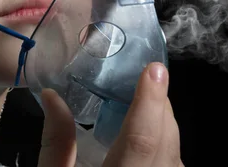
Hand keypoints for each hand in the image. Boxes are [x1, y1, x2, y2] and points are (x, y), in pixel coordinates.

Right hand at [37, 62, 182, 166]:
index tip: (153, 69)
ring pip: (175, 153)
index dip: (149, 102)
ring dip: (163, 124)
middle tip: (142, 78)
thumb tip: (52, 95)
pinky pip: (173, 164)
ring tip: (143, 104)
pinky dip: (164, 144)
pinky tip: (145, 136)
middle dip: (159, 105)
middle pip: (165, 140)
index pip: (141, 139)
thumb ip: (56, 141)